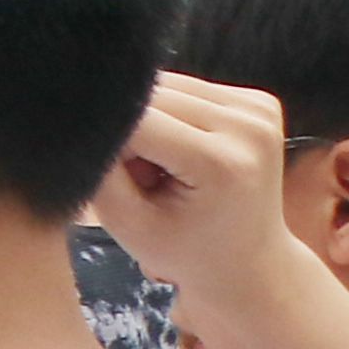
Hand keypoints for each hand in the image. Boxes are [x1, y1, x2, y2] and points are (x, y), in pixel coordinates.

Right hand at [96, 70, 312, 307]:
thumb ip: (100, 166)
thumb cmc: (183, 251)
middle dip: (129, 130)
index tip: (112, 177)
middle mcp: (250, 126)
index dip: (108, 142)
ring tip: (163, 165)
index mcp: (221, 162)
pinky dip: (171, 114)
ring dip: (148, 118)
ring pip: (167, 85)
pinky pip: (189, 88)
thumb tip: (87, 109)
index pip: (136, 120)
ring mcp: (261, 110)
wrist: (249, 263)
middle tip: (142, 178)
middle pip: (152, 96)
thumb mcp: (126, 223)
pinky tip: (182, 150)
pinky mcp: (261, 102)